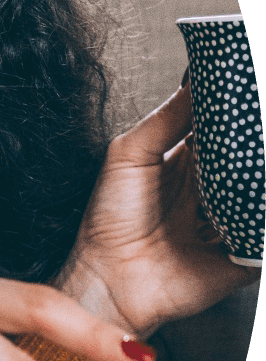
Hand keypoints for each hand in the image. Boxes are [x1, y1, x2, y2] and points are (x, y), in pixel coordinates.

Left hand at [56, 85, 258, 338]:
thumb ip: (164, 120)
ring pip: (265, 190)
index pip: (228, 128)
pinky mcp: (250, 253)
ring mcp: (238, 219)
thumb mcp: (128, 156)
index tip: (252, 85)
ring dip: (265, 177)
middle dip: (259, 138)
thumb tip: (198, 80)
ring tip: (261, 162)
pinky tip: (261, 200)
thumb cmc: (109, 220)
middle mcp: (219, 187)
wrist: (109, 281)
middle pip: (254, 154)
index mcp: (192, 162)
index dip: (242, 108)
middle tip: (261, 122)